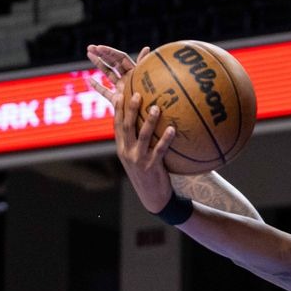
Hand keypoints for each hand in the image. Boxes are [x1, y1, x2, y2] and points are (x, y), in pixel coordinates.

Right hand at [86, 45, 148, 105]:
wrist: (149, 114)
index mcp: (136, 72)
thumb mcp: (146, 77)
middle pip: (113, 63)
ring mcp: (122, 88)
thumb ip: (143, 64)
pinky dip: (97, 86)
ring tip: (88, 53)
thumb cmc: (150, 96)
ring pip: (108, 74)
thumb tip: (147, 47)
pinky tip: (89, 80)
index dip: (110, 52)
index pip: (120, 58)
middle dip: (102, 54)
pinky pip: (105, 92)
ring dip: (99, 64)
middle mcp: (128, 78)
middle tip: (90, 47)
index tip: (98, 47)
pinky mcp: (117, 100)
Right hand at [113, 78, 174, 212]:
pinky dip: (166, 139)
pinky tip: (173, 129)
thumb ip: (138, 141)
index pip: (117, 125)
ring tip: (156, 107)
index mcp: (122, 148)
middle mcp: (127, 152)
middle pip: (126, 127)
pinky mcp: (151, 166)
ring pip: (142, 136)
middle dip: (130, 110)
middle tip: (137, 94)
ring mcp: (138, 159)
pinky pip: (160, 150)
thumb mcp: (137, 157)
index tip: (120, 93)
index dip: (118, 109)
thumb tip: (147, 121)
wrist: (152, 197)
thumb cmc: (147, 173)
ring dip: (149, 121)